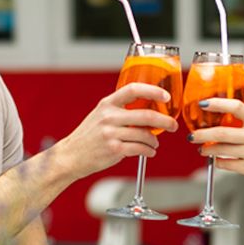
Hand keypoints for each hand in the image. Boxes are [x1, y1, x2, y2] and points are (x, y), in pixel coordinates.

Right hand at [50, 84, 177, 179]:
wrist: (71, 155)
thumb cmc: (88, 136)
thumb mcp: (100, 115)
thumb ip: (120, 110)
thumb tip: (148, 110)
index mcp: (107, 104)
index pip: (133, 89)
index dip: (153, 91)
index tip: (165, 96)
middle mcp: (109, 116)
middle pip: (146, 115)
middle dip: (165, 121)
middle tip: (172, 125)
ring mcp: (111, 133)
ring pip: (145, 135)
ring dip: (154, 141)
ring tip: (154, 144)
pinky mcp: (114, 149)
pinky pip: (140, 149)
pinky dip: (149, 151)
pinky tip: (149, 152)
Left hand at [190, 99, 243, 203]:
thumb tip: (218, 121)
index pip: (237, 107)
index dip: (218, 104)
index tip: (203, 103)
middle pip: (222, 132)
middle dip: (202, 134)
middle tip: (193, 135)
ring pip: (221, 150)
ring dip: (207, 149)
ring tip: (202, 148)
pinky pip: (226, 164)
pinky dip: (218, 162)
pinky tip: (217, 160)